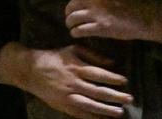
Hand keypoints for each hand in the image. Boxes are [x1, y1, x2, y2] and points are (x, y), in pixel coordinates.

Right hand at [0, 42, 132, 118]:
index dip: (113, 78)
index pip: (99, 74)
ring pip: (90, 105)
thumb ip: (93, 55)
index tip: (125, 81)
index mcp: (77, 67)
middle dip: (115, 96)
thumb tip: (112, 62)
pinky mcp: (63, 106)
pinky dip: (93, 117)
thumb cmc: (56, 57)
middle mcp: (74, 83)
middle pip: (97, 91)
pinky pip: (80, 114)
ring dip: (106, 109)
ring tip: (120, 112)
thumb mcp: (73, 50)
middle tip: (129, 98)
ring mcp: (68, 96)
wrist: (32, 70)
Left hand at [64, 0, 161, 46]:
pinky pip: (80, 30)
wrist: (150, 16)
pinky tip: (76, 34)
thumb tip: (88, 1)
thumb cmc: (136, 4)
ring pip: (73, 18)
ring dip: (70, 24)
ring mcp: (98, 13)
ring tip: (71, 27)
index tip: (75, 9)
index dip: (75, 3)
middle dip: (69, 13)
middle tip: (69, 19)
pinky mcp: (101, 27)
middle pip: (72, 6)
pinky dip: (76, 33)